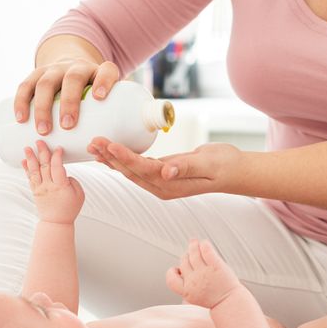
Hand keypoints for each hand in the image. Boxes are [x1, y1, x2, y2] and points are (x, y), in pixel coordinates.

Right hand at [14, 57, 118, 135]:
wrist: (71, 71)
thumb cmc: (91, 98)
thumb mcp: (103, 103)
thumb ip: (106, 122)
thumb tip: (102, 151)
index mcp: (98, 72)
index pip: (106, 71)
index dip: (104, 81)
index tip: (99, 97)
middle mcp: (77, 66)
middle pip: (73, 78)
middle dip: (69, 102)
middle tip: (67, 125)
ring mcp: (56, 69)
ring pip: (46, 83)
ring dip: (43, 107)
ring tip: (44, 130)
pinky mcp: (37, 74)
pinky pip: (26, 85)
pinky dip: (21, 102)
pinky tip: (21, 118)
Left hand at [22, 140, 84, 223]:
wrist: (56, 222)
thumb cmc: (69, 209)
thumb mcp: (80, 194)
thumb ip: (72, 181)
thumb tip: (63, 172)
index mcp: (61, 187)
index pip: (57, 167)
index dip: (57, 156)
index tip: (58, 148)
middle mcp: (48, 186)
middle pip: (44, 166)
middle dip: (42, 152)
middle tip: (39, 141)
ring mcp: (40, 189)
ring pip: (34, 171)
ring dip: (31, 158)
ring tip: (27, 148)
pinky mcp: (35, 191)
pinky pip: (30, 178)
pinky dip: (26, 168)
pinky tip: (24, 160)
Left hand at [87, 139, 242, 198]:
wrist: (234, 171)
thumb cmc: (224, 165)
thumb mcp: (208, 164)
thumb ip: (186, 167)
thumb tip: (166, 171)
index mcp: (171, 184)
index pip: (142, 170)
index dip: (124, 158)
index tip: (109, 145)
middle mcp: (162, 186)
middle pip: (130, 172)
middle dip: (110, 157)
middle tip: (92, 142)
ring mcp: (161, 182)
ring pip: (130, 170)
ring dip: (112, 159)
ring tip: (94, 146)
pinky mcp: (162, 174)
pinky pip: (137, 167)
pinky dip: (122, 158)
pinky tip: (110, 152)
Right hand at [166, 239, 239, 307]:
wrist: (230, 303)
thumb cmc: (214, 300)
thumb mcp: (194, 297)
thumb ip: (185, 285)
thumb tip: (180, 270)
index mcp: (186, 291)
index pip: (171, 278)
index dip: (172, 272)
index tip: (177, 269)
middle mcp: (194, 281)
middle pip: (184, 262)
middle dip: (186, 256)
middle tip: (191, 254)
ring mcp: (204, 272)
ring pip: (193, 253)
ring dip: (193, 246)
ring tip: (195, 243)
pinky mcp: (216, 266)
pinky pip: (206, 250)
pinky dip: (204, 244)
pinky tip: (204, 244)